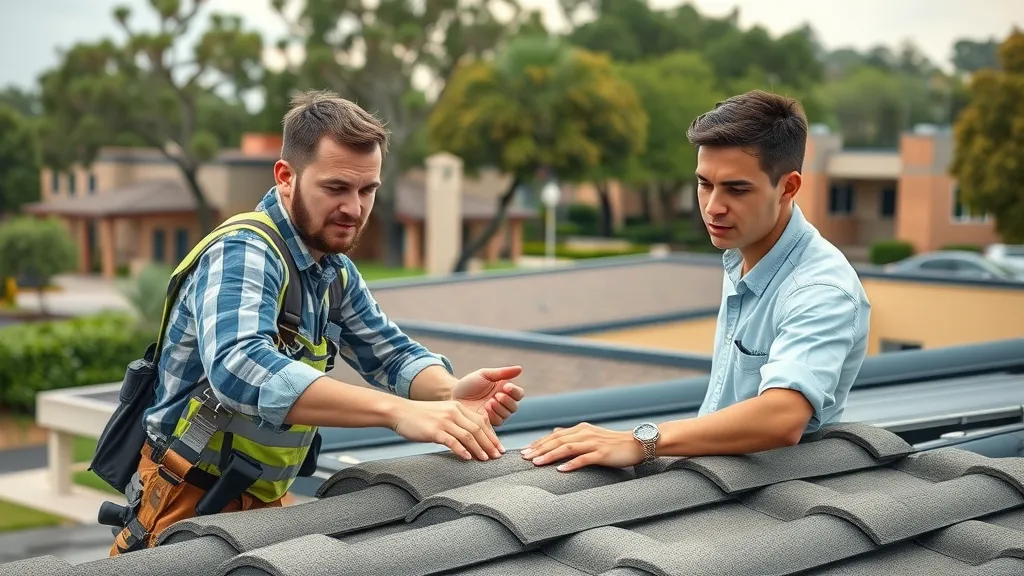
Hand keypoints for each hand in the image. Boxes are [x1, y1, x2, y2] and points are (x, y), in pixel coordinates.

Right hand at [390, 399, 502, 459]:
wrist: (400, 412)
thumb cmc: (421, 416)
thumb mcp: (443, 413)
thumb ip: (457, 421)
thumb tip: (471, 438)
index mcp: (458, 407)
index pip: (481, 422)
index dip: (492, 435)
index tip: (498, 447)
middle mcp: (454, 412)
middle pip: (478, 429)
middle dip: (489, 444)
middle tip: (496, 456)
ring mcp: (444, 421)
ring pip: (468, 436)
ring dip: (479, 449)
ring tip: (485, 459)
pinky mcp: (434, 431)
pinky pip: (452, 441)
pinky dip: (462, 450)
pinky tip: (467, 458)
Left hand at [452, 366, 524, 425]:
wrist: (453, 395)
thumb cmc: (469, 384)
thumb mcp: (484, 374)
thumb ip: (502, 372)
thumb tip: (520, 368)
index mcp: (504, 390)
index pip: (518, 393)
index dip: (515, 391)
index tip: (506, 387)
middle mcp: (502, 403)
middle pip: (515, 406)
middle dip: (507, 401)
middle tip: (497, 396)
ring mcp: (496, 414)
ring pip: (507, 415)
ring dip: (500, 408)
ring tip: (489, 402)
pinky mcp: (489, 423)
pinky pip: (498, 422)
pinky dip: (494, 416)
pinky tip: (486, 410)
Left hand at [521, 423, 644, 471]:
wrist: (638, 443)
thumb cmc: (614, 443)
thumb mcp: (591, 435)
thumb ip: (574, 435)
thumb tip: (555, 432)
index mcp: (581, 429)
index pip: (555, 435)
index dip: (539, 443)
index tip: (525, 451)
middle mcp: (585, 433)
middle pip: (557, 440)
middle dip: (539, 448)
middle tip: (524, 457)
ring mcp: (594, 443)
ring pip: (567, 447)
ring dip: (550, 455)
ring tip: (536, 463)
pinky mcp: (602, 454)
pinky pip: (584, 459)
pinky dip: (571, 464)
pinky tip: (560, 470)